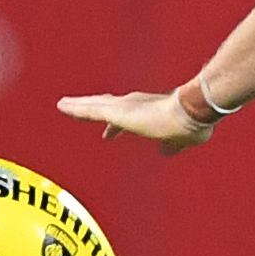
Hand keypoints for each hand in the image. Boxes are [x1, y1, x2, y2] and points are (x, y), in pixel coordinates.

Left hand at [57, 90, 214, 153]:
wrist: (192, 113)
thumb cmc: (191, 125)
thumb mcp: (180, 140)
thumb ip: (171, 145)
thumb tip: (166, 151)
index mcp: (150, 112)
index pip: (128, 117)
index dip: (115, 126)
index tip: (107, 134)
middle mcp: (135, 104)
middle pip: (107, 106)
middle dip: (94, 110)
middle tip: (79, 111)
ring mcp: (125, 106)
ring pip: (95, 106)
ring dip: (78, 106)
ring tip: (63, 105)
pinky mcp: (118, 110)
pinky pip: (90, 109)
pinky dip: (75, 108)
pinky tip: (62, 106)